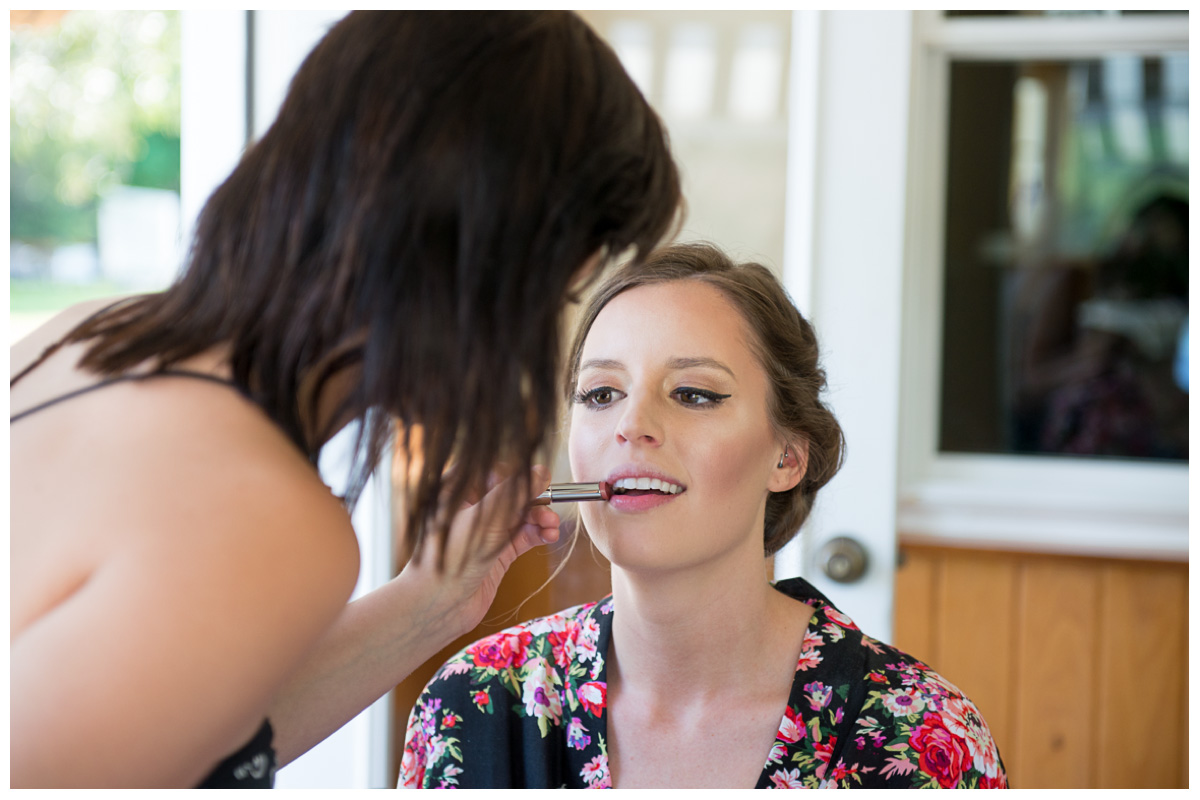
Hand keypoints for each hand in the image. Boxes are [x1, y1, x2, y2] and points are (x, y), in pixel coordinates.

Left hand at [398, 464, 560, 637]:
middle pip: (512, 493)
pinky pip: (523, 536)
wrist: (436, 606)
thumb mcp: (485, 521)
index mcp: (457, 491)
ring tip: (551, 526)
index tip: (537, 480)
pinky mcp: (497, 552)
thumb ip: (514, 495)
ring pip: (521, 515)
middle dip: (534, 499)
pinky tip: (549, 536)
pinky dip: (537, 534)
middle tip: (549, 505)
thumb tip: (541, 472)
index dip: (516, 475)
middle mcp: (471, 508)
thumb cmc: (448, 558)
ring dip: (539, 518)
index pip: (493, 471)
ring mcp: (485, 531)